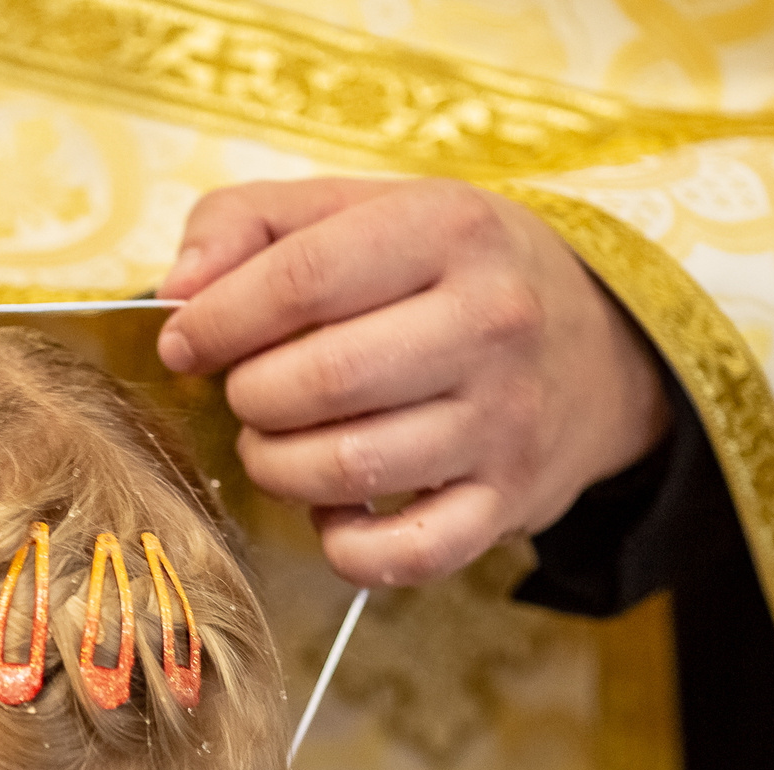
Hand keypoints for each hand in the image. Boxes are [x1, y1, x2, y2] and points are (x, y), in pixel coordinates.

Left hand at [157, 178, 668, 588]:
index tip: (185, 344)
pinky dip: (343, 546)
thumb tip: (177, 291)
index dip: (219, 321)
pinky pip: (402, 554)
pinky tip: (333, 510)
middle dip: (250, 397)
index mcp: (448, 230)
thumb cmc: (443, 274)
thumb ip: (247, 223)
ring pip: (348, 468)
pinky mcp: (508, 502)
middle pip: (322, 381)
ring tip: (275, 442)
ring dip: (277, 466)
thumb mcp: (359, 210)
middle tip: (247, 394)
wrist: (596, 347)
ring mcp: (506, 420)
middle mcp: (491, 322)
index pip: (303, 280)